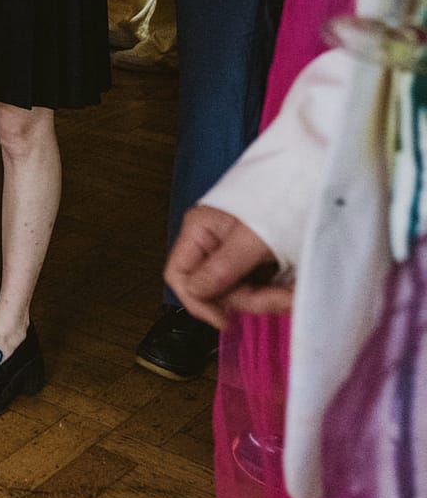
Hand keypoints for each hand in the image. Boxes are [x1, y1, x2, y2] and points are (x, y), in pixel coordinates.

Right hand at [162, 205, 290, 329]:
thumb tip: (196, 295)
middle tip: (283, 299)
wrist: (318, 176)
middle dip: (249, 299)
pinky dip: (275, 289)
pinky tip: (294, 287)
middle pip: (214, 287)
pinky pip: (257, 282)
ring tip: (296, 293)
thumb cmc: (284, 198)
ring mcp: (234, 248)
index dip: (198, 302)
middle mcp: (212, 241)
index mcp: (200, 230)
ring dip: (267, 296)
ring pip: (239, 288)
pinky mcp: (256, 254)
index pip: (180, 275)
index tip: (227, 320)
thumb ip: (223, 268)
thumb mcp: (254, 237)